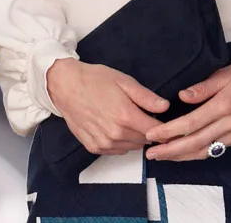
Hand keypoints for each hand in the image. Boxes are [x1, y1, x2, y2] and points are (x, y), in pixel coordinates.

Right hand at [46, 58, 168, 155]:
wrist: (65, 86)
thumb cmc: (94, 80)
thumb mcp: (123, 81)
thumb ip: (146, 96)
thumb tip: (165, 107)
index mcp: (126, 116)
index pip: (156, 131)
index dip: (162, 126)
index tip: (161, 120)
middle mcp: (116, 133)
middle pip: (144, 140)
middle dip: (147, 130)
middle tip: (140, 115)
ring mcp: (104, 142)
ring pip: (132, 147)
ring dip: (134, 137)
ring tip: (125, 119)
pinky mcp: (94, 147)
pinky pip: (117, 150)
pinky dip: (120, 142)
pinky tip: (113, 127)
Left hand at [144, 58, 230, 160]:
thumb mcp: (224, 74)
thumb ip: (202, 88)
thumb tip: (181, 97)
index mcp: (224, 106)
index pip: (191, 123)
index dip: (169, 131)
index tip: (152, 134)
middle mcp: (230, 124)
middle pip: (196, 142)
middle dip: (171, 150)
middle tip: (152, 153)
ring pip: (206, 150)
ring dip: (183, 156)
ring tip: (163, 156)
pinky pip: (216, 149)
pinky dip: (198, 153)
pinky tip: (185, 153)